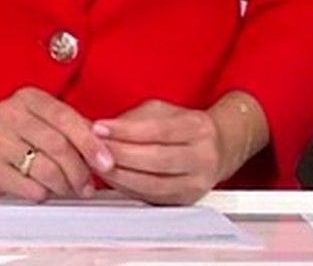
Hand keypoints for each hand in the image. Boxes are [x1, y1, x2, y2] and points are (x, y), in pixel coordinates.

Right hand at [0, 88, 114, 201]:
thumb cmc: (15, 136)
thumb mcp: (41, 121)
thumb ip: (72, 128)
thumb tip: (106, 147)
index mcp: (27, 98)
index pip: (65, 117)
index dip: (90, 143)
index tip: (106, 162)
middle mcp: (8, 113)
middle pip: (58, 145)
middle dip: (80, 171)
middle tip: (87, 185)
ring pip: (45, 169)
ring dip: (64, 186)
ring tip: (67, 190)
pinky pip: (28, 187)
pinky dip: (43, 194)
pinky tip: (42, 191)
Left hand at [94, 95, 262, 204]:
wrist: (218, 149)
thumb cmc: (184, 128)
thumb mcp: (163, 112)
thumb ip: (134, 119)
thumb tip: (101, 129)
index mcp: (198, 128)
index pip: (158, 130)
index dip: (125, 130)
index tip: (99, 128)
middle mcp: (203, 157)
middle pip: (156, 160)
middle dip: (120, 155)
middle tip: (94, 149)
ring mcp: (197, 183)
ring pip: (153, 184)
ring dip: (120, 176)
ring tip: (98, 165)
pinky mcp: (186, 200)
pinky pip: (152, 197)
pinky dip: (128, 189)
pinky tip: (112, 178)